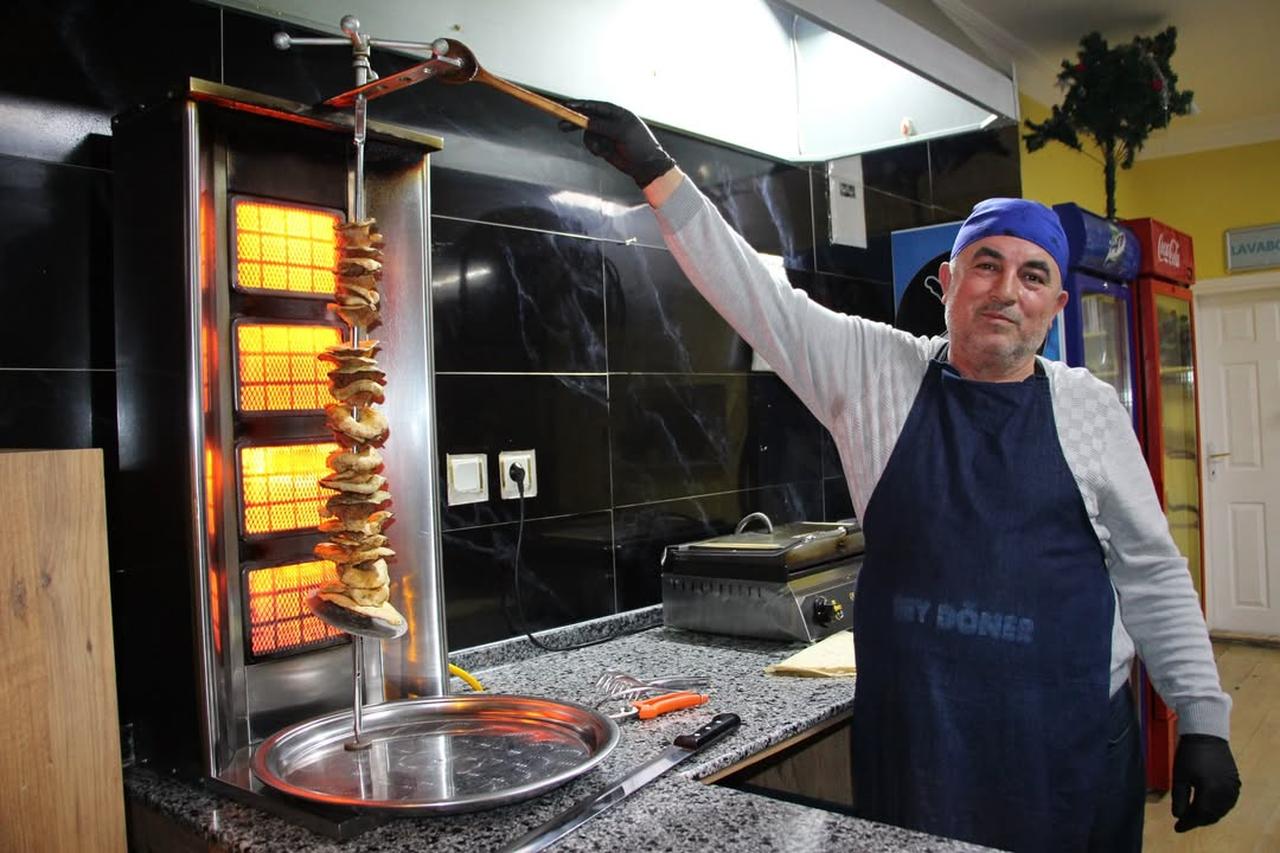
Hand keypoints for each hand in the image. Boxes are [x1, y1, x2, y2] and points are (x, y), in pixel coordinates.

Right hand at [560, 100, 674, 188]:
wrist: (646, 166)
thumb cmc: (640, 145)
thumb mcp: (622, 132)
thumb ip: (602, 125)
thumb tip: (586, 121)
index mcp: (618, 113)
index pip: (595, 107)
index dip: (581, 106)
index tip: (567, 106)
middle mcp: (611, 122)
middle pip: (588, 118)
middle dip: (575, 122)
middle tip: (562, 125)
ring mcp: (607, 134)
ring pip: (588, 134)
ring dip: (591, 142)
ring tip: (600, 149)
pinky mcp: (604, 146)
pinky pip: (592, 145)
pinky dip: (595, 149)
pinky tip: (603, 153)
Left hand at [1171, 734, 1240, 831]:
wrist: (1206, 735)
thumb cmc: (1189, 754)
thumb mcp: (1180, 776)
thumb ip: (1179, 798)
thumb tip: (1178, 815)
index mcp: (1211, 790)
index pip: (1199, 814)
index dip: (1188, 823)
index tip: (1177, 828)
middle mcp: (1225, 792)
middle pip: (1212, 814)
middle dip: (1197, 820)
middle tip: (1184, 822)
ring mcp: (1233, 788)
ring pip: (1221, 810)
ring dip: (1208, 815)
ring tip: (1194, 816)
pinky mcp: (1235, 783)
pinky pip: (1228, 802)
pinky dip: (1218, 808)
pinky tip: (1208, 807)